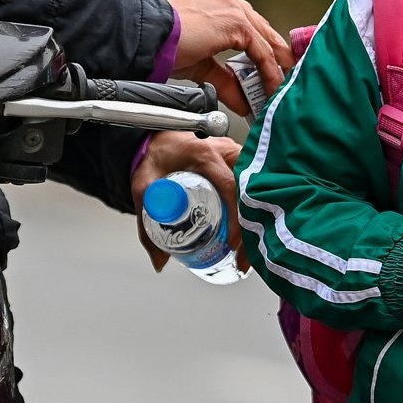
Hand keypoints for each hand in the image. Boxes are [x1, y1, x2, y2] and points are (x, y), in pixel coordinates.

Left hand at [129, 131, 244, 273]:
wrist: (157, 141)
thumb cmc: (154, 157)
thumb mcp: (145, 188)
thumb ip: (147, 226)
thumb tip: (160, 261)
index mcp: (204, 155)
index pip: (230, 186)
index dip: (235, 217)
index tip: (231, 242)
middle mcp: (224, 152)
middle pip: (250, 191)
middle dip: (252, 227)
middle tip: (244, 256)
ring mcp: (234, 155)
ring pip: (257, 189)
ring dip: (256, 220)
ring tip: (248, 249)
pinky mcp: (239, 162)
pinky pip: (253, 186)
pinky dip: (254, 209)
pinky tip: (250, 232)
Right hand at [167, 0, 292, 114]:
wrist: (149, 41)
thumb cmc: (164, 49)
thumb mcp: (200, 64)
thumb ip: (224, 77)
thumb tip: (241, 100)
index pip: (245, 21)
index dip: (259, 44)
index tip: (269, 64)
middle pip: (259, 26)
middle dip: (273, 53)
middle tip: (283, 74)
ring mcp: (231, 6)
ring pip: (262, 38)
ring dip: (273, 64)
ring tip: (279, 85)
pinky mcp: (236, 21)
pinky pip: (260, 49)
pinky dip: (267, 70)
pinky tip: (270, 85)